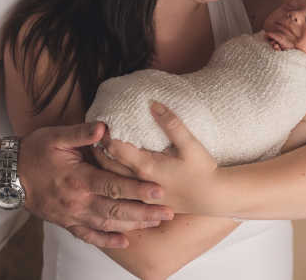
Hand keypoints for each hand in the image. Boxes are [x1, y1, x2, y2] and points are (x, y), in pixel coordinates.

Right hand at [19, 121, 173, 247]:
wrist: (11, 173)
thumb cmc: (35, 151)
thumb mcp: (56, 136)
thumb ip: (81, 133)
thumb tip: (105, 127)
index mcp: (77, 179)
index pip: (113, 186)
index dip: (137, 189)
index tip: (159, 190)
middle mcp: (77, 201)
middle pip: (116, 210)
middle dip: (144, 212)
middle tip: (168, 213)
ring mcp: (72, 215)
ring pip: (107, 224)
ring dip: (132, 225)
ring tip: (155, 223)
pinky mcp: (66, 222)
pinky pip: (88, 236)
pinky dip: (107, 240)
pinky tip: (124, 241)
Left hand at [99, 103, 223, 215]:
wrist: (213, 198)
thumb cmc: (203, 170)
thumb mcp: (190, 144)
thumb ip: (171, 123)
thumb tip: (152, 104)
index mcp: (146, 167)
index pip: (114, 149)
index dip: (104, 134)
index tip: (99, 120)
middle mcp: (138, 183)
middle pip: (106, 164)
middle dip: (97, 148)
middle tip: (91, 132)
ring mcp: (140, 194)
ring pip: (110, 178)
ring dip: (101, 162)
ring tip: (95, 146)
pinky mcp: (144, 200)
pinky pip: (119, 188)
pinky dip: (110, 176)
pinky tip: (109, 166)